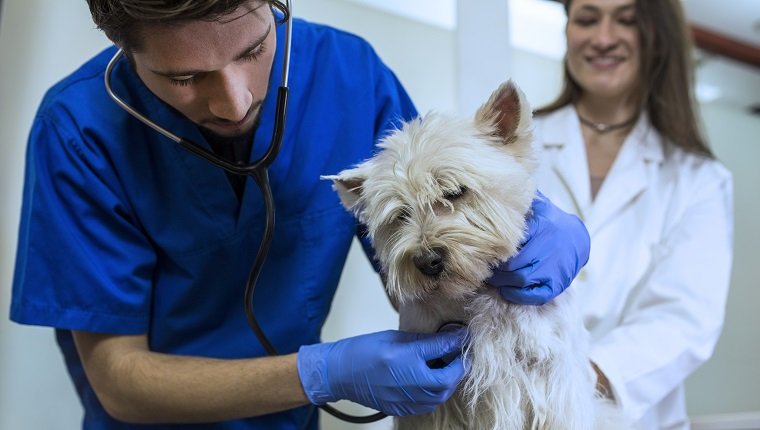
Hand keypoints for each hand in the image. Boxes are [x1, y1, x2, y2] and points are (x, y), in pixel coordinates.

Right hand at [297, 329, 465, 415]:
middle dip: (458, 366)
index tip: (464, 335)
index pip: (443, 350)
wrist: (338, 373)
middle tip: (459, 353)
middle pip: (448, 379)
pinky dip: (435, 392)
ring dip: (448, 381)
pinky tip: (431, 379)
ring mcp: (405, 400)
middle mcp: (409, 383)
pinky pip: (427, 404)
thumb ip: (424, 340)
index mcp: (407, 360)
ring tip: (447, 366)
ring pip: (440, 395)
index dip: (457, 341)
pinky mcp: (401, 409)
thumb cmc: (363, 350)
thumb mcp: (395, 338)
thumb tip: (447, 337)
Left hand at [487, 191, 589, 304]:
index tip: (482, 249)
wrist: (576, 238)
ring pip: (522, 280)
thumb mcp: (537, 206)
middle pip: (514, 264)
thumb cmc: (548, 220)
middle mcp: (550, 248)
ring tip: (492, 277)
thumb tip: (497, 186)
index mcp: (543, 227)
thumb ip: (521, 200)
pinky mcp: (557, 284)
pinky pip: (536, 295)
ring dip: (503, 282)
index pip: (513, 242)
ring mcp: (555, 269)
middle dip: (496, 268)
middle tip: (482, 266)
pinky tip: (507, 290)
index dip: (495, 249)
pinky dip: (519, 296)